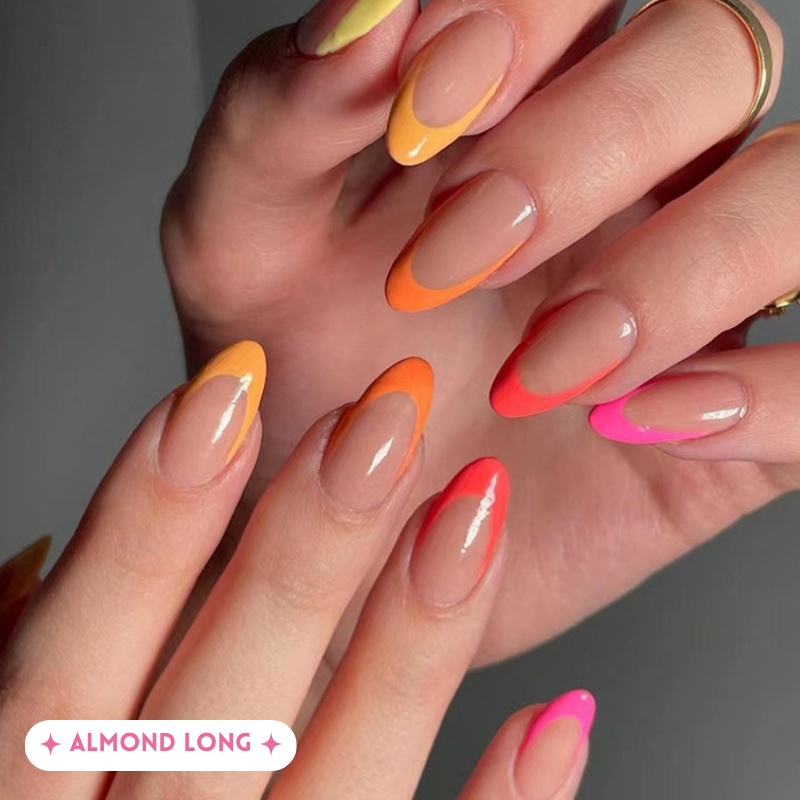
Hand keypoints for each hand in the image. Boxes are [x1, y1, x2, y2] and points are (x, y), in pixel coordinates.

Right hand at [0, 342, 594, 798]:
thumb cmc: (75, 794)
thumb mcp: (25, 727)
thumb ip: (46, 652)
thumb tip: (77, 537)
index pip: (66, 676)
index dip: (142, 527)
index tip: (227, 393)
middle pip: (213, 726)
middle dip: (298, 558)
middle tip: (381, 419)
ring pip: (335, 793)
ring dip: (410, 650)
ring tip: (478, 506)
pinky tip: (553, 713)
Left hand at [161, 0, 794, 663]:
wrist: (336, 518)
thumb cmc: (297, 367)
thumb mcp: (244, 239)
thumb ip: (279, 116)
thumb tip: (360, 18)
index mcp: (514, 102)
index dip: (527, 12)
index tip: (421, 107)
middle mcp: (626, 175)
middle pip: (712, 57)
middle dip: (583, 148)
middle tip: (453, 259)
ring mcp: (692, 287)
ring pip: (792, 195)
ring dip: (672, 273)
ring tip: (534, 368)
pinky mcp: (733, 409)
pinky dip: (766, 394)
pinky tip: (638, 421)